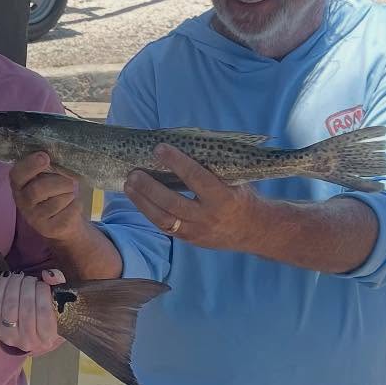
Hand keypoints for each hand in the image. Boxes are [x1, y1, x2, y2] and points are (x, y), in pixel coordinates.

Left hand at [0, 269, 67, 353]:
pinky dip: (0, 289)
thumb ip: (58, 286)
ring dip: (14, 286)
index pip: (44, 314)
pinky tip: (6, 278)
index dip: (42, 294)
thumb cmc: (44, 317)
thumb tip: (48, 274)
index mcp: (47, 338)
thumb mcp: (56, 306)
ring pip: (10, 307)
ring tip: (19, 276)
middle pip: (26, 310)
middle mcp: (28, 341)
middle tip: (30, 278)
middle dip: (27, 288)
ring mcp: (10, 337)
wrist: (26, 334)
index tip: (42, 283)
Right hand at [10, 152, 88, 241]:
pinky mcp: (48, 229)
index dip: (30, 165)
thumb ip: (47, 167)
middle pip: (39, 189)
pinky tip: (71, 207)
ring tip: (70, 195)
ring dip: (70, 194)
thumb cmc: (55, 192)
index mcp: (19, 185)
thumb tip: (54, 154)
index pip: (17, 174)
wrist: (64, 222)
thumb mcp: (48, 178)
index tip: (45, 157)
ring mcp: (34, 218)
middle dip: (60, 182)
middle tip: (71, 182)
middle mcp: (22, 202)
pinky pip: (68, 212)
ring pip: (57, 201)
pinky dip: (76, 206)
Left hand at [124, 144, 262, 251]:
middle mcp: (209, 217)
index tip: (160, 148)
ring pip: (163, 219)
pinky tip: (137, 198)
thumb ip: (210, 169)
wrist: (257, 231)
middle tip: (134, 173)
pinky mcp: (189, 239)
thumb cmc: (241, 197)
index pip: (197, 178)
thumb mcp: (234, 181)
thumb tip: (181, 145)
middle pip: (173, 203)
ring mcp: (197, 231)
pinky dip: (148, 211)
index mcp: (224, 198)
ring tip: (128, 185)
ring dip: (142, 201)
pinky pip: (164, 226)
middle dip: (150, 188)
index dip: (178, 163)